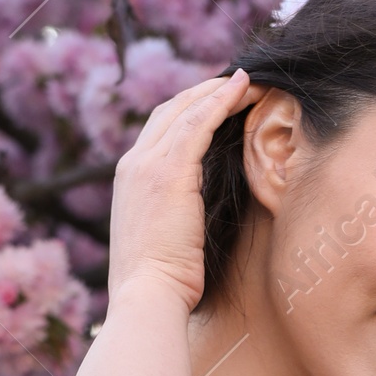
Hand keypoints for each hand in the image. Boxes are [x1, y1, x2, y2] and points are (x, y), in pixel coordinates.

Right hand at [108, 69, 260, 316]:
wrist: (146, 296)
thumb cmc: (161, 283)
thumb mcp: (163, 240)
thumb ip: (174, 214)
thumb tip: (194, 216)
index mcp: (129, 180)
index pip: (159, 131)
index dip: (188, 111)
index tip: (216, 102)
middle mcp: (133, 165)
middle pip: (169, 111)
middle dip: (202, 92)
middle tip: (236, 82)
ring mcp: (147, 166)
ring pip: (185, 110)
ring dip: (217, 90)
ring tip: (247, 79)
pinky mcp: (169, 172)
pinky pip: (198, 123)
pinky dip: (220, 101)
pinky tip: (242, 88)